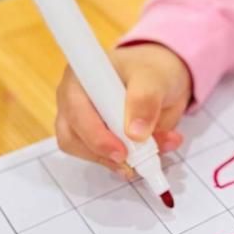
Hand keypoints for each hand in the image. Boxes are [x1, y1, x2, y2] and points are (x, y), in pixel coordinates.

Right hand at [54, 43, 191, 172]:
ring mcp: (80, 123)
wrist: (162, 81)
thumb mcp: (155, 77)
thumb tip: (135, 133)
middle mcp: (72, 101)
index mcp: (81, 77)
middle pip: (74, 138)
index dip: (94, 134)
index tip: (122, 151)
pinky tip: (146, 157)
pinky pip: (102, 160)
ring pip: (86, 153)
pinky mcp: (94, 141)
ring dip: (117, 161)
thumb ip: (145, 99)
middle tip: (138, 162)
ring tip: (150, 156)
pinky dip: (125, 163)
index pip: (76, 110)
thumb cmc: (152, 71)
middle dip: (107, 153)